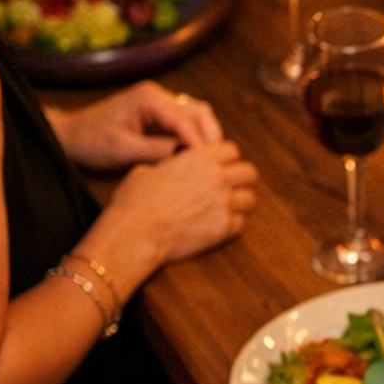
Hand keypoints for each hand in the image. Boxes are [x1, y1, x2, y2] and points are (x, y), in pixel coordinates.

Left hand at [54, 82, 222, 171]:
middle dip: (211, 138)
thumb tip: (186, 157)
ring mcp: (160, 103)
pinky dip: (195, 139)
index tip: (211, 166)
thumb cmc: (90, 141)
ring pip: (197, 116)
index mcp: (149, 98)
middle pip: (199, 112)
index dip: (201, 144)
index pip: (186, 120)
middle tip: (218, 165)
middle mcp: (159, 95)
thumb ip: (155, 151)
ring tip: (210, 163)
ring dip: (205, 138)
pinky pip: (186, 124)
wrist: (71, 136)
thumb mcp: (121, 149)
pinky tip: (196, 159)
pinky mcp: (160, 114)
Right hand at [105, 138, 257, 271]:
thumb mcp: (147, 170)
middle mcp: (217, 177)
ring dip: (239, 202)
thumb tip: (173, 166)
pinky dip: (232, 224)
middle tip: (228, 188)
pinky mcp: (224, 228)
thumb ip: (170, 165)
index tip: (219, 167)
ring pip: (250, 198)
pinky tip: (217, 225)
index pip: (232, 150)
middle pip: (249, 172)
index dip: (225, 159)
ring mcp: (224, 203)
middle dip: (239, 179)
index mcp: (199, 158)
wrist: (133, 233)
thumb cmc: (134, 202)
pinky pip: (241, 223)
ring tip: (224, 208)